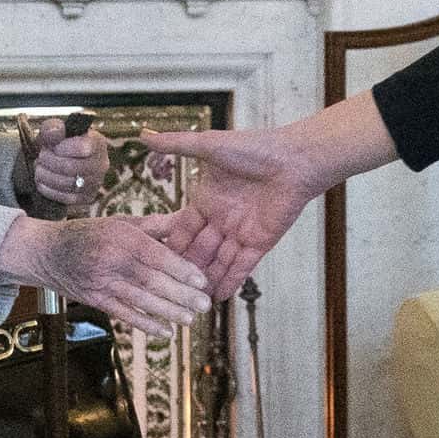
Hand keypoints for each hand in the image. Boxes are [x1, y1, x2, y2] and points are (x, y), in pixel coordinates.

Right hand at [0, 207, 213, 331]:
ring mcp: (102, 283)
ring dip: (168, 312)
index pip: (157, 256)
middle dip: (181, 295)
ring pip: (140, 300)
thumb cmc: (90, 233)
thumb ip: (155, 226)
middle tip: (205, 304)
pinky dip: (145, 325)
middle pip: (151, 281)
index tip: (202, 280)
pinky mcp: (95, 300)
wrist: (47, 252)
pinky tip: (165, 332)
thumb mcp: (120, 222)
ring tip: (190, 319)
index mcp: (121, 238)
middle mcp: (111, 261)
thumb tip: (187, 221)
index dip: (181, 269)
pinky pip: (124, 314)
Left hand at [30, 123, 110, 215]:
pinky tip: (42, 181)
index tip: (53, 147)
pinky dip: (48, 189)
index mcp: (97, 143)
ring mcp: (96, 183)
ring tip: (39, 168)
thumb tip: (55, 131)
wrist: (61, 162)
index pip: (83, 148)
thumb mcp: (54, 131)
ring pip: (67, 183)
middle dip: (49, 162)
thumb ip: (52, 127)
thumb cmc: (59, 144)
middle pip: (71, 167)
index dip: (62, 148)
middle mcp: (102, 164)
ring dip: (46, 176)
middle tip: (41, 157)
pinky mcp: (87, 198)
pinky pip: (66, 198)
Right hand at [143, 123, 328, 300]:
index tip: (149, 262)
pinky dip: (230, 282)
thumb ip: (176, 144)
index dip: (169, 245)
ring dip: (205, 281)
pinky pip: (242, 266)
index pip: (182, 228)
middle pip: (198, 250)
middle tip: (165, 290)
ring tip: (188, 301)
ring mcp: (240, 232)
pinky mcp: (260, 242)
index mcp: (206, 199)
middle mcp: (220, 218)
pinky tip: (217, 298)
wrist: (295, 160)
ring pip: (218, 262)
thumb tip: (143, 136)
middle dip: (183, 270)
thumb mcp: (209, 146)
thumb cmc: (255, 148)